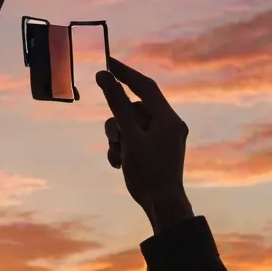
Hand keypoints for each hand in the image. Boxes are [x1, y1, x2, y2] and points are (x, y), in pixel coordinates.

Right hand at [96, 57, 193, 234]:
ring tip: (118, 154)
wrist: (162, 207)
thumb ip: (116, 103)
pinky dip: (122, 147)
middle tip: (115, 138)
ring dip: (117, 137)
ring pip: (128, 124)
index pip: (145, 85)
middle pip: (132, 108)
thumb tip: (103, 74)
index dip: (125, 72)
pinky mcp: (153, 150)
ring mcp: (161, 138)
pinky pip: (132, 138)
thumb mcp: (129, 135)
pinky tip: (119, 163)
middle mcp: (167, 124)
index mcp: (168, 118)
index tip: (107, 62)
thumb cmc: (149, 171)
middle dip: (117, 122)